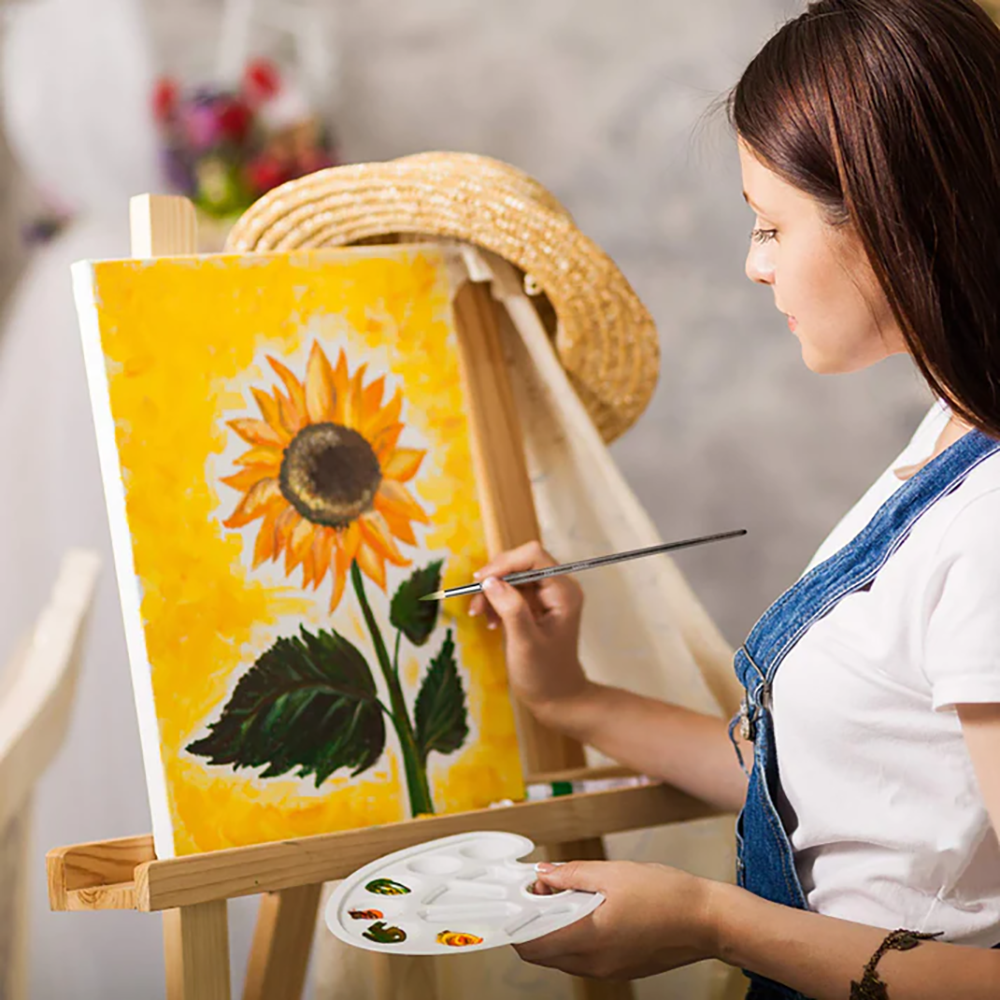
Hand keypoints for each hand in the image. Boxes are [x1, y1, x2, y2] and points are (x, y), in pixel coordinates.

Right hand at [469, 541, 587, 714]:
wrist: (557, 698)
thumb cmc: (545, 675)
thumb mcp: (525, 644)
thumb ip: (511, 610)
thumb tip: (490, 581)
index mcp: (564, 592)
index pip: (533, 556)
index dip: (505, 563)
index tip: (481, 581)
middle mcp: (559, 587)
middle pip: (521, 563)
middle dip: (495, 579)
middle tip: (475, 600)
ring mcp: (548, 596)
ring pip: (512, 577)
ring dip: (492, 592)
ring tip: (479, 614)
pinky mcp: (536, 605)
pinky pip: (511, 591)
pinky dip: (496, 602)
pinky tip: (490, 621)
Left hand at [514, 860, 718, 980]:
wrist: (707, 920)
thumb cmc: (667, 896)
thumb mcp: (612, 873)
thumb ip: (571, 874)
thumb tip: (544, 874)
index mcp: (589, 939)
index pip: (531, 946)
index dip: (518, 920)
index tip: (522, 895)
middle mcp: (594, 963)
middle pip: (544, 953)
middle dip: (535, 921)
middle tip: (545, 888)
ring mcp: (608, 970)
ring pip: (563, 955)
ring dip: (556, 927)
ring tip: (570, 894)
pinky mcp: (620, 969)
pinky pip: (584, 957)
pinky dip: (576, 935)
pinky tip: (590, 909)